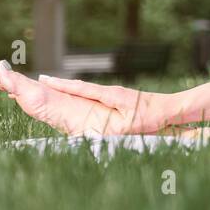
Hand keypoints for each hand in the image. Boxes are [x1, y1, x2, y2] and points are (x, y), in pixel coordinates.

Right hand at [30, 75, 175, 134]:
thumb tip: (99, 129)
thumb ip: (116, 124)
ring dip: (68, 88)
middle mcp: (110, 91)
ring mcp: (114, 93)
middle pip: (79, 87)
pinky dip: (79, 93)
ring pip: (86, 90)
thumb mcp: (134, 123)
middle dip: (59, 84)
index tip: (43, 80)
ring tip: (49, 86)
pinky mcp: (118, 98)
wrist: (170, 108)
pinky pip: (93, 94)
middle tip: (38, 81)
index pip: (81, 88)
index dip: (62, 85)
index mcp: (110, 94)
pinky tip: (74, 96)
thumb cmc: (153, 116)